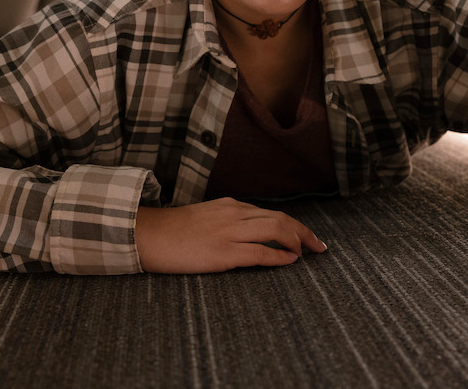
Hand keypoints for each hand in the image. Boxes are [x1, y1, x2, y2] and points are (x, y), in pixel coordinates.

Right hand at [134, 197, 327, 272]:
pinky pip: (260, 253)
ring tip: (307, 254)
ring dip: (297, 242)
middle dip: (304, 233)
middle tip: (320, 247)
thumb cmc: (173, 231)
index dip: (294, 225)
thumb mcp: (205, 217)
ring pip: (275, 230)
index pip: (271, 213)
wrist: (147, 235)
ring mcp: (229, 232)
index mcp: (230, 206)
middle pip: (280, 219)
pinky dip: (279, 257)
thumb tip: (248, 234)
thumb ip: (227, 221)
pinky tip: (290, 261)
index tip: (307, 237)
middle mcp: (233, 214)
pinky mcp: (223, 253)